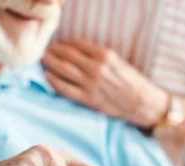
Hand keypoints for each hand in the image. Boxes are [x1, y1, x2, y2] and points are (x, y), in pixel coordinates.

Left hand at [42, 40, 168, 127]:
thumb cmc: (130, 82)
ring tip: (43, 60)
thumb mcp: (117, 61)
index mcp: (105, 55)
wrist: (141, 103)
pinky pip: (65, 88)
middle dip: (54, 52)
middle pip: (67, 56)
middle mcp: (96, 68)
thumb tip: (77, 52)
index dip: (65, 44)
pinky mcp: (88, 99)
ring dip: (51, 63)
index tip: (59, 46)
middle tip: (46, 51)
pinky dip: (54, 81)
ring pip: (64, 70)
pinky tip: (48, 76)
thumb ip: (98, 55)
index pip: (77, 45)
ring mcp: (91, 84)